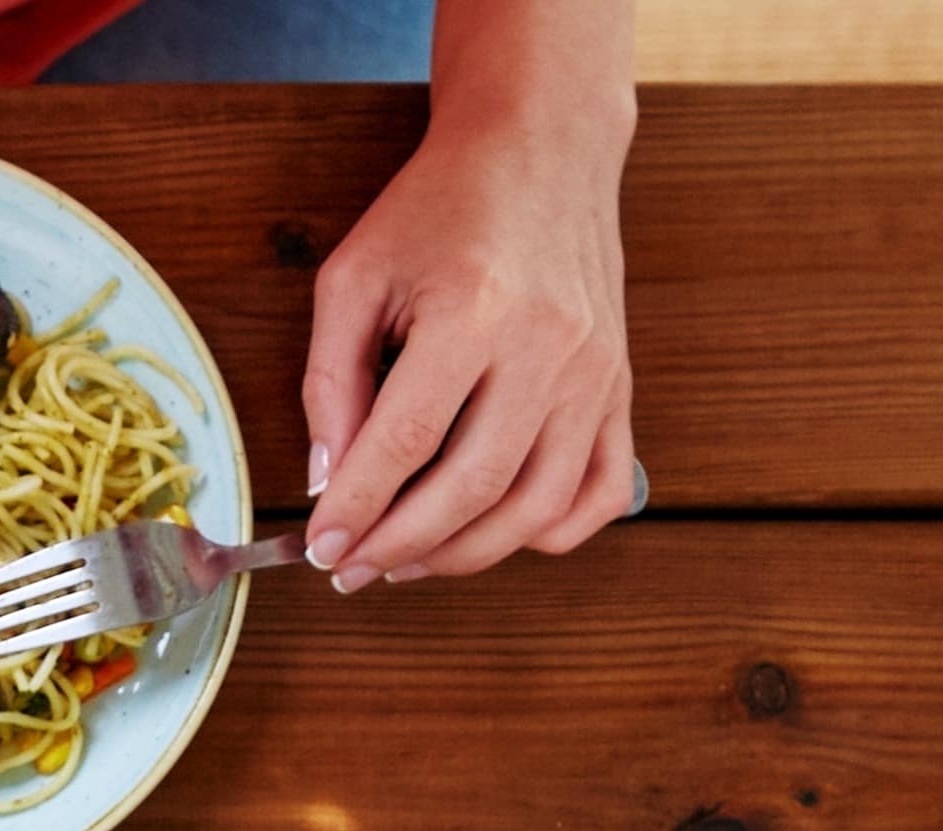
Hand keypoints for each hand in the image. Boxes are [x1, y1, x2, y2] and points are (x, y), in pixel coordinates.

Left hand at [299, 103, 638, 590]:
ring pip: (536, 507)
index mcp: (475, 311)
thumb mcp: (354, 277)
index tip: (321, 546)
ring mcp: (596, 373)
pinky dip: (551, 533)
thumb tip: (326, 480)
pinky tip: (493, 533)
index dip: (356, 509)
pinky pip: (599, 491)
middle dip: (401, 546)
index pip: (405, 443)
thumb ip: (330, 380)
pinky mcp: (620, 385)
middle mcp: (548, 348)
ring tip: (406, 562)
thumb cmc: (440, 209)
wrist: (541, 150)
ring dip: (465, 555)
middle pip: (472, 487)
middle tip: (353, 568)